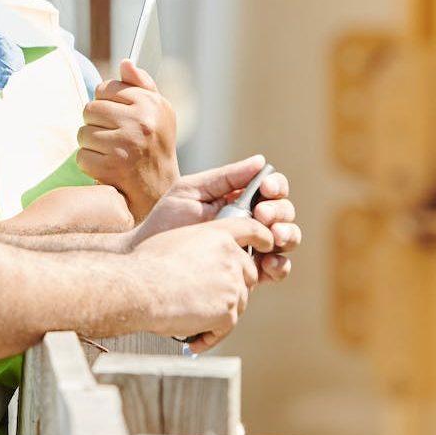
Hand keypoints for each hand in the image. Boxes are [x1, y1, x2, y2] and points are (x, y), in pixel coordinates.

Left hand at [77, 60, 180, 220]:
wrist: (160, 192)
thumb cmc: (155, 148)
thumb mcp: (158, 113)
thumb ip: (142, 86)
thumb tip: (125, 62)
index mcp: (151, 103)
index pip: (106, 88)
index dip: (106, 104)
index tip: (118, 118)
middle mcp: (141, 121)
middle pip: (90, 109)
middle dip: (95, 124)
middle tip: (112, 138)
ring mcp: (126, 144)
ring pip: (83, 133)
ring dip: (91, 145)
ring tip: (110, 153)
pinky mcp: (112, 166)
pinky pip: (82, 156)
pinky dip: (90, 165)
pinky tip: (106, 168)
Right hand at [129, 218, 269, 352]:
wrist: (141, 288)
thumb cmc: (147, 264)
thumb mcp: (177, 239)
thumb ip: (201, 244)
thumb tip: (204, 260)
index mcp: (218, 234)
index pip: (252, 230)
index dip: (264, 237)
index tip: (268, 244)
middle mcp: (231, 258)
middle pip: (249, 273)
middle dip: (234, 286)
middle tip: (210, 297)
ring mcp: (233, 286)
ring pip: (239, 302)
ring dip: (220, 312)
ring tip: (193, 318)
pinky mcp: (228, 312)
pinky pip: (226, 327)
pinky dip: (211, 335)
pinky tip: (193, 340)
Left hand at [130, 156, 299, 282]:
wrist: (148, 257)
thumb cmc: (166, 221)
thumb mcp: (191, 192)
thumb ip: (224, 178)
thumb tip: (261, 161)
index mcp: (240, 199)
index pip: (271, 189)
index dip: (275, 186)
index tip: (265, 188)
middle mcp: (251, 222)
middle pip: (284, 212)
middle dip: (279, 211)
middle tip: (261, 215)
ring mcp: (253, 247)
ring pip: (287, 238)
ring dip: (287, 235)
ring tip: (273, 237)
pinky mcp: (250, 273)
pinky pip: (277, 268)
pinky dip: (279, 265)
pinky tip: (268, 263)